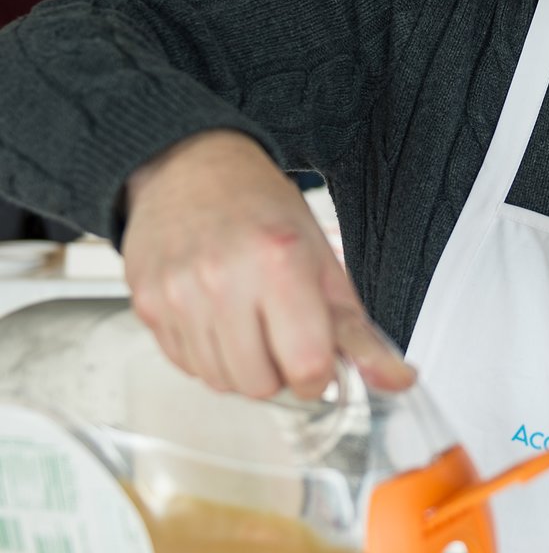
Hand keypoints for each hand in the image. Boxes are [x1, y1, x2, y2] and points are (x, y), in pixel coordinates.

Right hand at [124, 130, 414, 401]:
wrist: (189, 167)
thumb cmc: (259, 208)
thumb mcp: (323, 260)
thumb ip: (358, 331)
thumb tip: (395, 380)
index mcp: (280, 262)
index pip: (307, 367)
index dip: (318, 376)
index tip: (317, 359)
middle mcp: (223, 279)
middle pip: (260, 385)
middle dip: (278, 372)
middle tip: (280, 332)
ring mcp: (180, 295)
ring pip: (221, 383)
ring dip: (241, 367)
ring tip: (247, 320)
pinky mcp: (148, 305)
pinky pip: (187, 366)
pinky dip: (208, 355)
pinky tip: (216, 317)